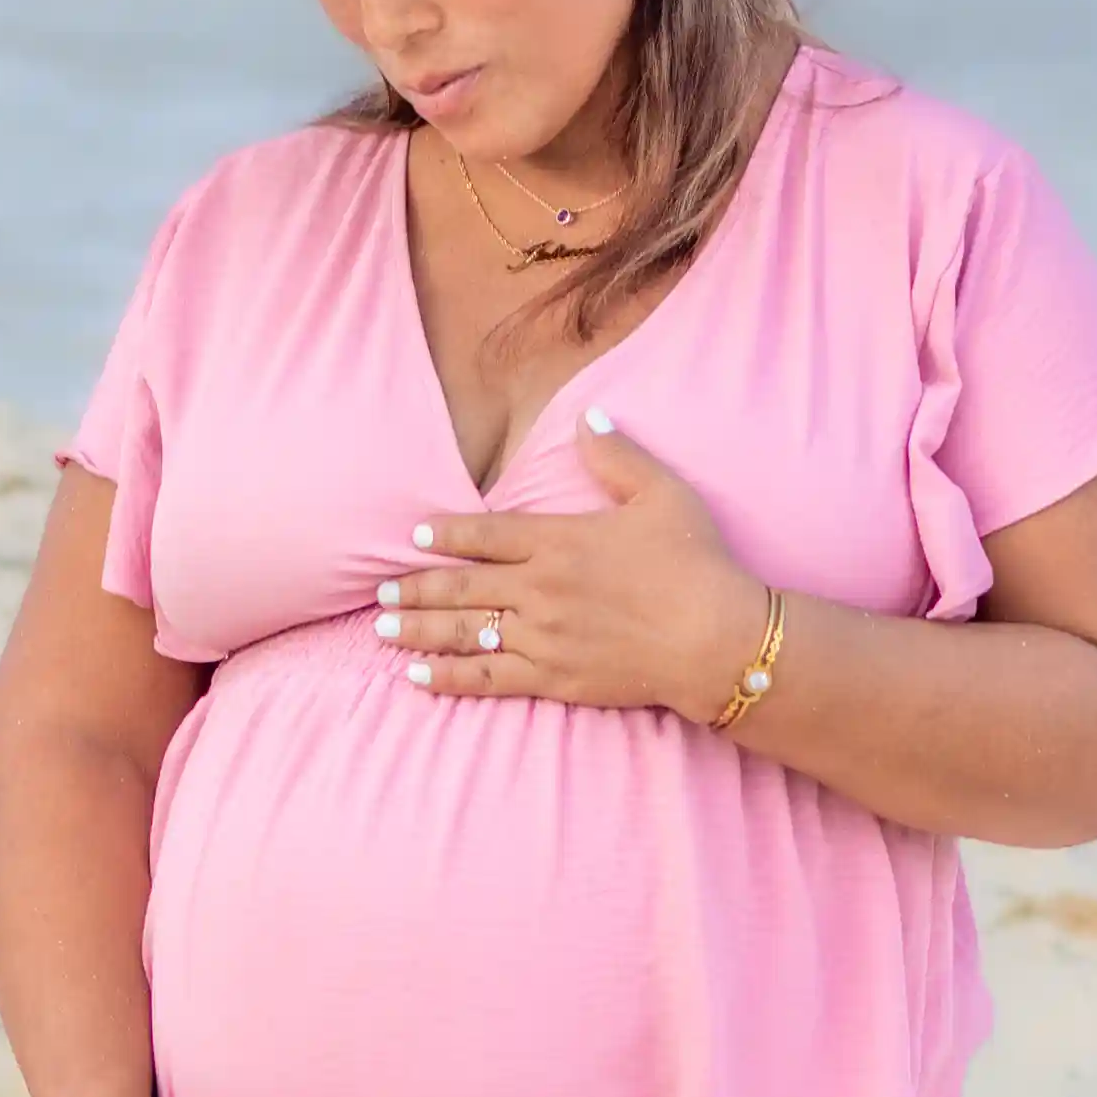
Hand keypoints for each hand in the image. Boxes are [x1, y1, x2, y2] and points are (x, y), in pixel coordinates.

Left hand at [378, 416, 762, 717]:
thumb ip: (618, 456)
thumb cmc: (697, 565)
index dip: (446, 535)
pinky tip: (417, 677)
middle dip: (415, 588)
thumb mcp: (663, 495)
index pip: (485, 535)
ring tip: (382, 629)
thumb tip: (589, 418)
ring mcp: (542, 637)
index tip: (415, 536)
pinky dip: (449, 677)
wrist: (717, 640)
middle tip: (379, 591)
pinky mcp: (554, 678)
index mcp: (559, 541)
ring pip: (464, 632)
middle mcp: (539, 589)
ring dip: (419, 630)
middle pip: (460, 587)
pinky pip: (488, 678)